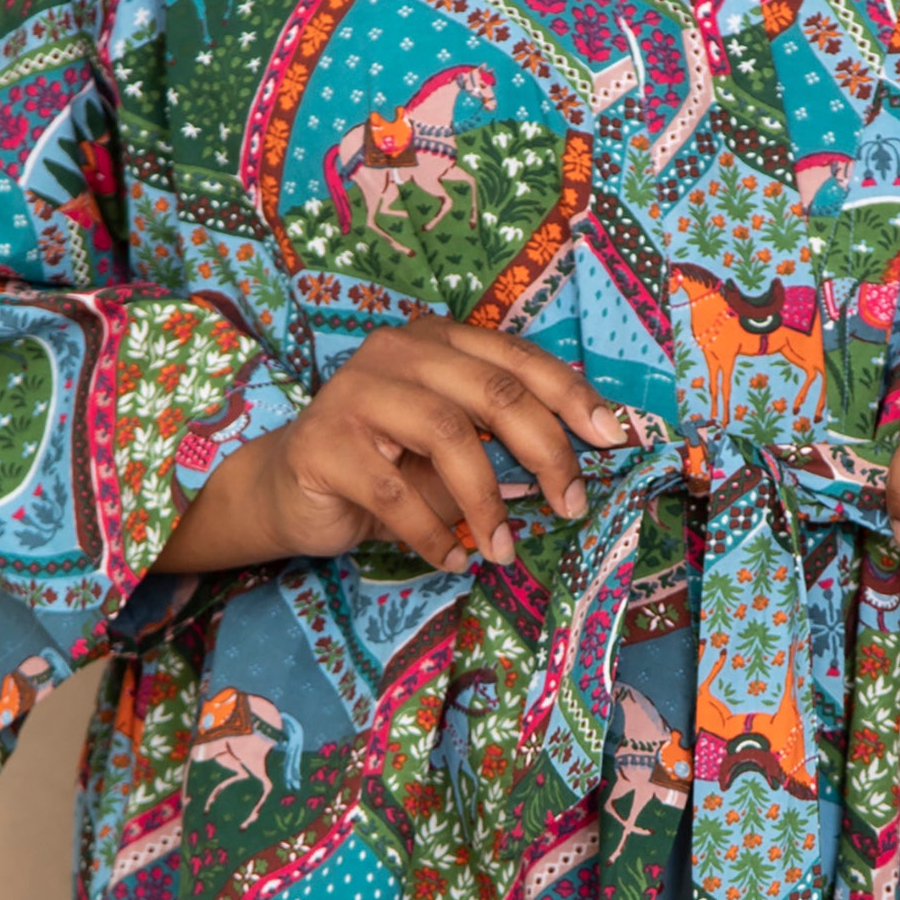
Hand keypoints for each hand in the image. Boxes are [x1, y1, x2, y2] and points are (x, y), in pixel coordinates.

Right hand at [155, 317, 625, 576]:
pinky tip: (452, 558)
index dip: (572, 397)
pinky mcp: (323, 444)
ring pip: (447, 435)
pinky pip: (395, 493)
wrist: (287, 489)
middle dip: (546, 452)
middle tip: (571, 505)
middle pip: (494, 393)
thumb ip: (501, 447)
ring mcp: (354, 392)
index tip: (612, 439)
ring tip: (505, 547)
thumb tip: (568, 475)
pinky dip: (433, 533)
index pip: (518, 360)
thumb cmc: (383, 465)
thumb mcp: (451, 450)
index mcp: (437, 342)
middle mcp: (397, 352)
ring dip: (488, 500)